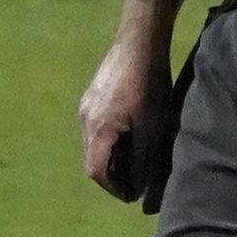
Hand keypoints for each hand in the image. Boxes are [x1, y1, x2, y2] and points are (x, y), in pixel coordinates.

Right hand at [80, 36, 173, 203]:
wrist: (138, 42)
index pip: (96, 172)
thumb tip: (138, 187)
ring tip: (131, 160)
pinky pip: (94, 129)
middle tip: (134, 182)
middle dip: (111, 176)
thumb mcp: (152, 127)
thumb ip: (142, 159)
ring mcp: (85, 107)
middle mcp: (85, 121)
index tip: (131, 195)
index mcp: (98, 131)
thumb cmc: (149, 85)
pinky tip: (126, 135)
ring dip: (109, 158)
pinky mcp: (91, 96)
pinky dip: (107, 141)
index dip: (113, 188)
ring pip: (91, 144)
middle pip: (91, 160)